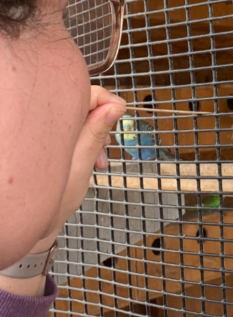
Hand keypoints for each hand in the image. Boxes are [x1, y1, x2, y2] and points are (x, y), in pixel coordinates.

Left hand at [30, 85, 126, 253]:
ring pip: (76, 118)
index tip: (119, 114)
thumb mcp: (81, 165)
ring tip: (99, 158)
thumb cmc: (50, 201)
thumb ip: (96, 133)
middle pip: (80, 104)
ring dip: (93, 133)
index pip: (83, 92)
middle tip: (108, 143)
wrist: (29, 223)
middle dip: (100, 120)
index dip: (105, 100)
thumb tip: (114, 107)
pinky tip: (90, 158)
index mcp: (50, 124)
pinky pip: (69, 131)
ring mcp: (43, 133)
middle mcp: (43, 124)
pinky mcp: (45, 143)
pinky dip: (84, 141)